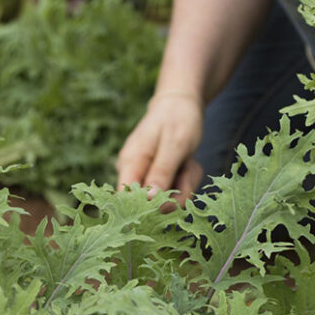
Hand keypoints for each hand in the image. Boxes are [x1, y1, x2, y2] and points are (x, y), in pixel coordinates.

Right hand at [116, 92, 204, 208]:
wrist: (180, 105)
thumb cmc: (176, 119)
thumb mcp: (174, 145)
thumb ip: (161, 172)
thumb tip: (149, 200)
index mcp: (130, 163)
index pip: (126, 199)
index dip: (147, 209)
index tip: (171, 202)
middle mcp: (133, 173)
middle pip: (153, 204)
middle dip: (177, 192)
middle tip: (187, 168)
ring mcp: (145, 177)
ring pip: (167, 200)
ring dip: (185, 184)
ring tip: (188, 163)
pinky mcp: (156, 180)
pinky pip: (173, 192)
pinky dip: (185, 181)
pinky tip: (186, 165)